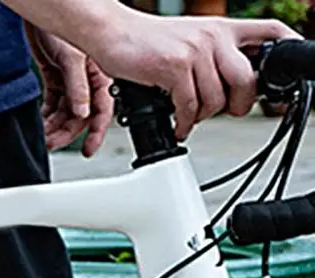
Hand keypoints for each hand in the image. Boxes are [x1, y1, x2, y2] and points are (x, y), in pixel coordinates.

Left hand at [28, 25, 113, 156]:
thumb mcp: (72, 59)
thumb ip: (78, 87)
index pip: (101, 111)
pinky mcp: (56, 78)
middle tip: (51, 143)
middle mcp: (88, 81)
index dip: (95, 132)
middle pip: (79, 116)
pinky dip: (47, 116)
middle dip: (66, 133)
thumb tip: (82, 114)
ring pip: (65, 113)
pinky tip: (41, 123)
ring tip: (43, 137)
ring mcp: (71, 81)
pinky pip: (54, 104)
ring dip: (54, 127)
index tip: (88, 150)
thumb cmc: (62, 27)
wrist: (41, 14)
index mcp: (100, 76)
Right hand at [79, 11, 299, 139]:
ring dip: (204, 118)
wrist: (113, 33)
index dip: (287, 48)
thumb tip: (225, 87)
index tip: (286, 73)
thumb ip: (211, 57)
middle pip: (246, 79)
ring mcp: (195, 51)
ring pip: (216, 98)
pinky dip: (185, 123)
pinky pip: (190, 107)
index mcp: (221, 28)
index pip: (270, 32)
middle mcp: (213, 36)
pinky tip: (179, 125)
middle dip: (237, 105)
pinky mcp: (174, 67)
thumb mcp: (188, 41)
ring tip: (190, 119)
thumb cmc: (145, 42)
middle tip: (224, 112)